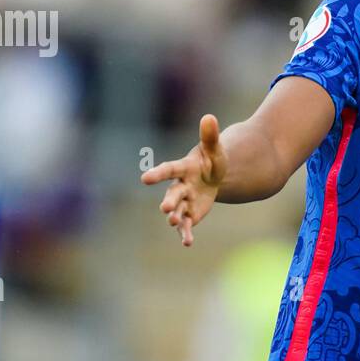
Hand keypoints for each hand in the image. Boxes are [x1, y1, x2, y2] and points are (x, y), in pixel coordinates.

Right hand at [141, 114, 228, 246]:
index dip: (158, 174)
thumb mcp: (214, 148)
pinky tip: (187, 243)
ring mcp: (183, 201)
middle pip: (172, 194)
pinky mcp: (190, 214)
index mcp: (182, 168)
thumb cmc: (211, 160)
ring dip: (175, 218)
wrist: (214, 176)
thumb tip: (209, 117)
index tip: (145, 178)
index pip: (168, 170)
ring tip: (174, 222)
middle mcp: (179, 186)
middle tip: (165, 208)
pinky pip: (186, 225)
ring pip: (176, 211)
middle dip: (169, 201)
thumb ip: (210, 135)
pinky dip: (185, 233)